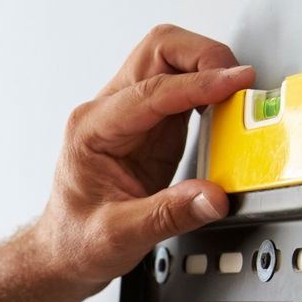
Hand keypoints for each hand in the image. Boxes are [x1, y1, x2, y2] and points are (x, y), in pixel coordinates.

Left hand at [32, 24, 255, 292]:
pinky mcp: (152, 126)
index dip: (198, 83)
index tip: (235, 82)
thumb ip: (168, 215)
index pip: (151, 89)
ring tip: (236, 95)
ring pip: (172, 60)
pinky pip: (184, 88)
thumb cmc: (77, 240)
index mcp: (92, 129)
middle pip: (158, 50)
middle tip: (237, 82)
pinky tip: (224, 108)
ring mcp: (131, 115)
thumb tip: (212, 196)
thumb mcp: (120, 236)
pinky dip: (209, 89)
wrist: (64, 251)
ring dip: (207, 68)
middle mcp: (108, 112)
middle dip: (202, 56)